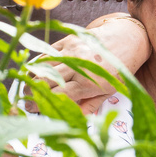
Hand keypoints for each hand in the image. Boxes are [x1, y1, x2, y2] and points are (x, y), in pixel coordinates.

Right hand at [24, 15, 150, 113]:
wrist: (128, 38)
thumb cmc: (119, 68)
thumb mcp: (109, 91)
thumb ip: (90, 105)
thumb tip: (73, 118)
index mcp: (90, 82)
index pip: (59, 96)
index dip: (43, 104)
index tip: (34, 110)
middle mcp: (80, 66)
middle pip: (46, 81)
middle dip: (32, 93)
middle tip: (27, 101)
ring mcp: (73, 50)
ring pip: (42, 66)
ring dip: (31, 78)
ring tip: (27, 87)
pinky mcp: (69, 40)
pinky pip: (47, 52)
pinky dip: (38, 63)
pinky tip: (35, 71)